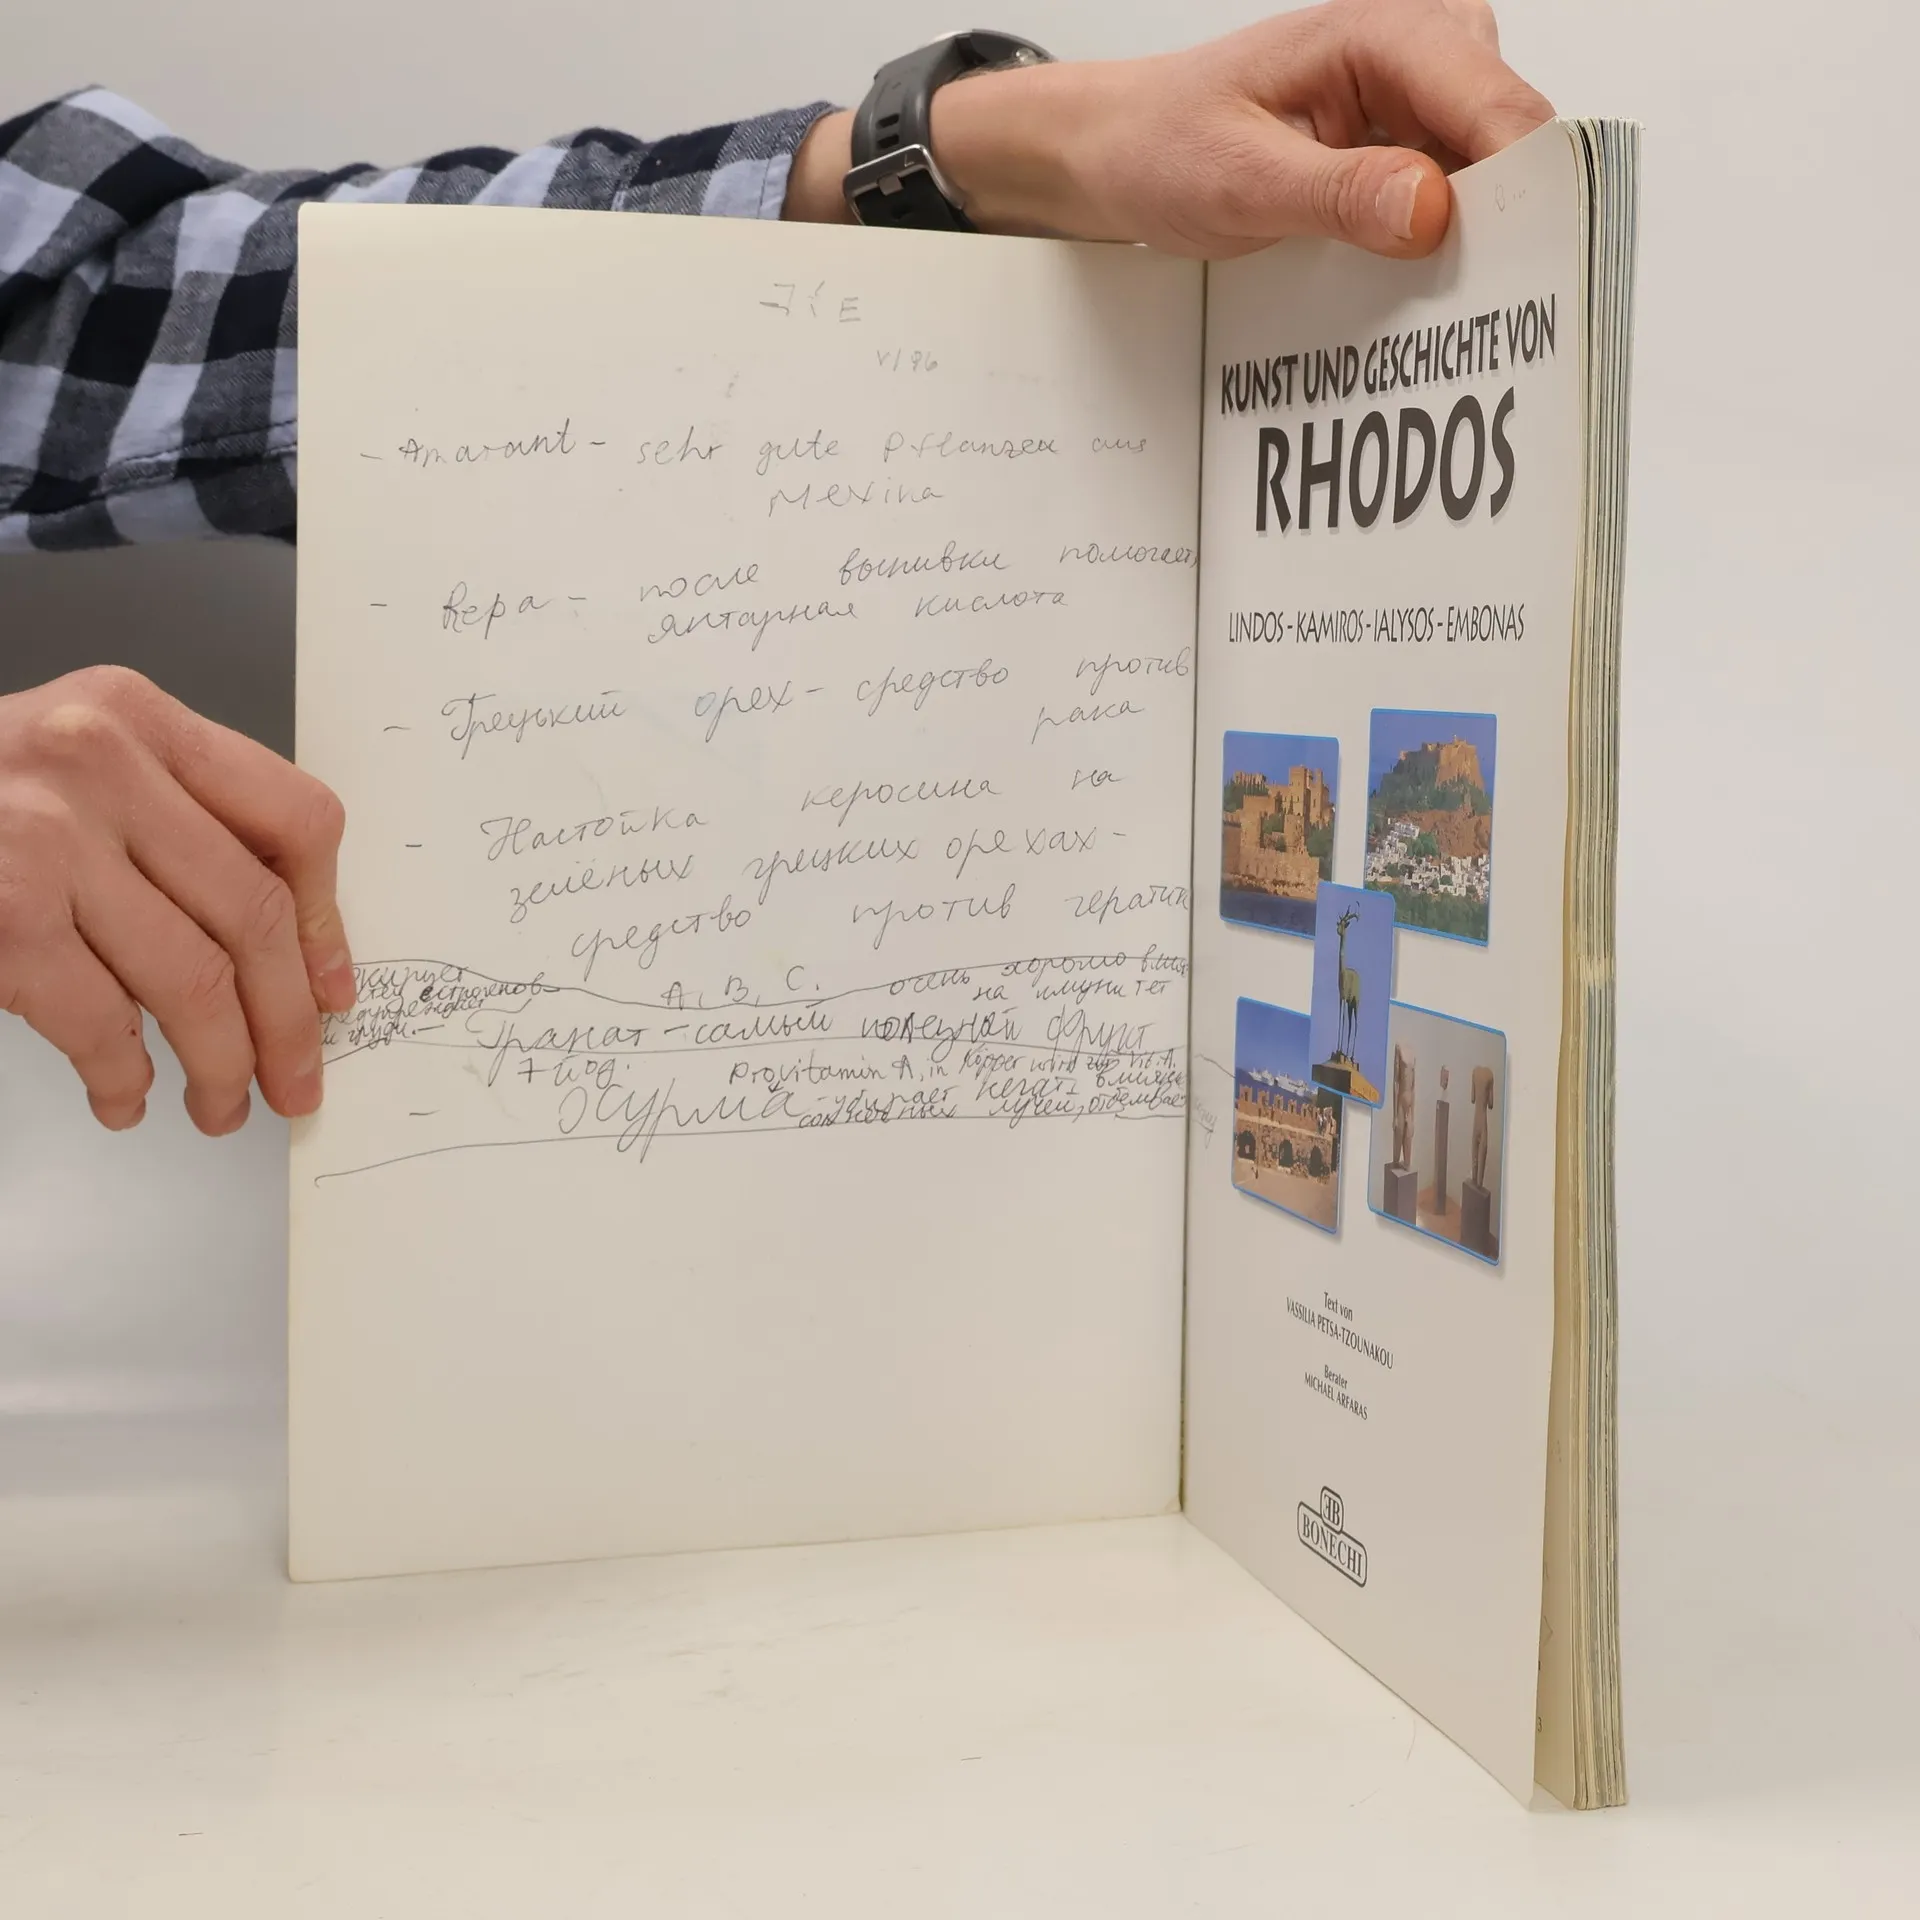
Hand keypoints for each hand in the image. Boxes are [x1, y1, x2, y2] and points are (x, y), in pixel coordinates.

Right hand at [0, 666, 353, 1133]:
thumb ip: (174, 818)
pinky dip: (124, 1078)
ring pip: (192, 979)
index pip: (294, 820)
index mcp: (140, 717)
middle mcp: (100, 764)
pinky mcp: (2, 915)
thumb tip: (283, 945)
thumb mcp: (80, 761)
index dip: (325, 922)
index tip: (331, 990)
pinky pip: (100, 1021)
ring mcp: (46, 839)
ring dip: (220, 1065)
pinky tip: (125, 1097)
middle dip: (287, 1022)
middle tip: (296, 1081)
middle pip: (252, 916)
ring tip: (221, 1106)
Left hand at [787, 0, 1553, 258]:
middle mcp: (1419, 50)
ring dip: (1474, 244)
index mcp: (1383, 34)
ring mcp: (1419, 98)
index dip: (1528, 190)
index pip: (1498, 106)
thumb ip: (1337, 194)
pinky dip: (1443, 247)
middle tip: (1485, 318)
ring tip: (1446, 313)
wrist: (1120, 150)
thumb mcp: (1238, 180)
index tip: (1530, 275)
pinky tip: (1418, 293)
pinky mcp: (1407, 144)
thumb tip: (1431, 210)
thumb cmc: (1163, 146)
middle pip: (1512, 143)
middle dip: (1505, 226)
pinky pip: (1456, 196)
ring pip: (1492, 176)